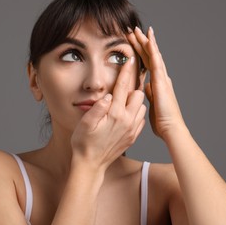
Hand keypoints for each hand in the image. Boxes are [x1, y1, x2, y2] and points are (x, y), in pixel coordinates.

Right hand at [71, 56, 145, 170]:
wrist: (90, 165)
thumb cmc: (83, 143)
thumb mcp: (85, 124)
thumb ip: (98, 108)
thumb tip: (107, 95)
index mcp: (115, 114)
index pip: (122, 87)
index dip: (125, 71)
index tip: (129, 59)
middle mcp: (127, 121)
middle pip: (138, 94)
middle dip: (132, 86)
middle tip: (124, 83)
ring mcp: (132, 130)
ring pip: (141, 106)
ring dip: (135, 100)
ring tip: (124, 98)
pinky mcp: (133, 136)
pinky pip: (141, 119)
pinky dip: (136, 112)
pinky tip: (126, 113)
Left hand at [127, 27, 185, 139]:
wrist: (171, 128)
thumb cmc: (162, 120)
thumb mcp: (151, 104)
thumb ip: (149, 94)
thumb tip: (145, 88)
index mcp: (156, 82)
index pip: (146, 63)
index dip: (140, 51)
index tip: (132, 41)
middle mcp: (160, 77)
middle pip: (149, 56)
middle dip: (141, 42)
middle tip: (133, 30)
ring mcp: (162, 78)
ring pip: (153, 55)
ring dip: (145, 41)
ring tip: (138, 29)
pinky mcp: (162, 81)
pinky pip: (156, 62)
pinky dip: (152, 50)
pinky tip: (148, 40)